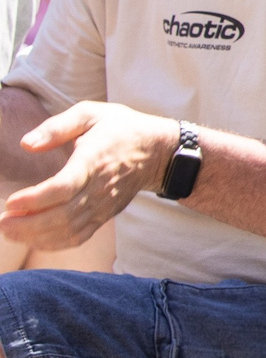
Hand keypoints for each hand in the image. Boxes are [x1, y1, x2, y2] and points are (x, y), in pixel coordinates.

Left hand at [0, 103, 178, 251]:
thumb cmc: (120, 128)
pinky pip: (79, 236)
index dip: (35, 200)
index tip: (11, 203)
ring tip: (10, 232)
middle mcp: (100, 188)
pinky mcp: (105, 215)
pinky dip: (54, 243)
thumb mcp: (91, 114)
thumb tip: (27, 143)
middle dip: (28, 224)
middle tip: (1, 223)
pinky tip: (33, 239)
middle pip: (63, 215)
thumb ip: (57, 126)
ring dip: (37, 236)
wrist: (159, 152)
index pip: (64, 187)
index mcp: (94, 160)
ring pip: (69, 230)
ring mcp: (104, 205)